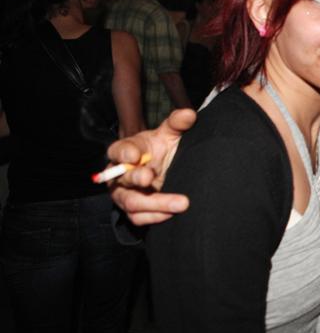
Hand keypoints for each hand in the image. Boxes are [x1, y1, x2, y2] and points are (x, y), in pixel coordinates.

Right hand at [106, 108, 195, 224]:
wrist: (167, 169)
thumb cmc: (162, 149)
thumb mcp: (170, 134)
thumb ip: (177, 124)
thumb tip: (189, 114)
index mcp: (127, 151)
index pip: (117, 150)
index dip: (124, 153)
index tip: (135, 155)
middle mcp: (121, 174)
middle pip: (123, 178)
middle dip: (136, 178)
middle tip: (151, 177)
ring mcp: (126, 194)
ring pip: (132, 202)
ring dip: (155, 204)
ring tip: (181, 203)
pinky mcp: (135, 210)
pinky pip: (139, 218)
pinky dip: (156, 217)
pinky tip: (173, 213)